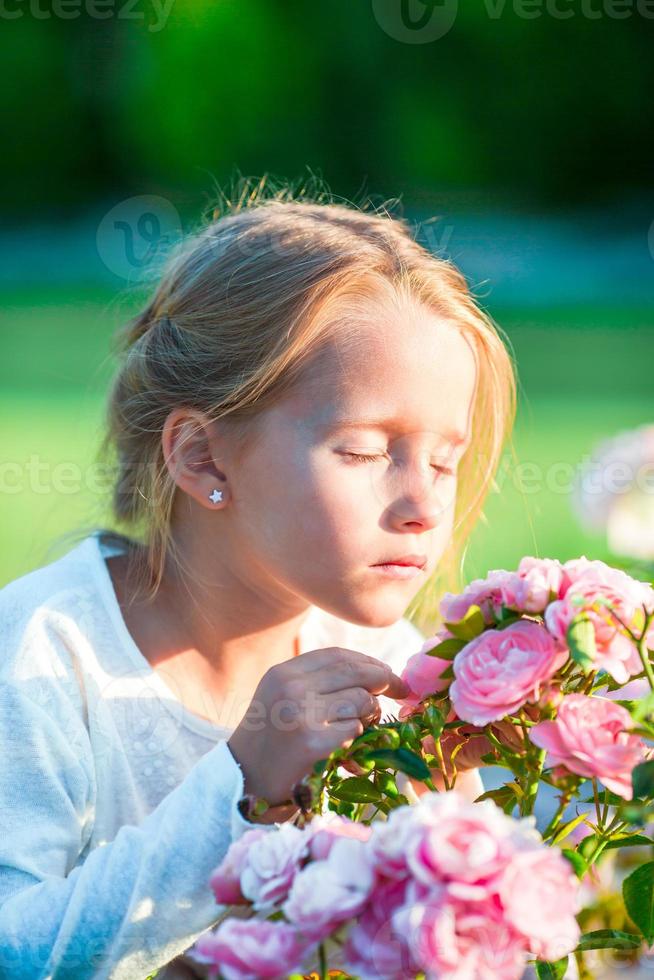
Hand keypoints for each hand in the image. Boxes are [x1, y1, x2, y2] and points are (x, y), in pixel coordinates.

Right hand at [227, 647, 408, 806]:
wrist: (244, 779)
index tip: (388, 672)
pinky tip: (341, 748)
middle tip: (401, 690)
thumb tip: (375, 671)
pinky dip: (356, 739)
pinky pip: (356, 730)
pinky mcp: (313, 744)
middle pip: (355, 673)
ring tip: (356, 726)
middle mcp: (291, 688)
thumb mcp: (282, 696)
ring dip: (368, 714)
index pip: (337, 656)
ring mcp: (301, 715)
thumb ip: (318, 681)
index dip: (368, 662)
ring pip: (361, 701)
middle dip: (385, 680)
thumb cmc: (270, 739)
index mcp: (283, 673)